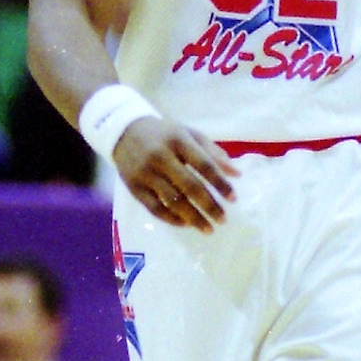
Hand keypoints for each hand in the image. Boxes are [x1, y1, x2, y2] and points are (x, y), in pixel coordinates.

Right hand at [114, 116, 239, 232]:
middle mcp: (160, 156)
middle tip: (223, 219)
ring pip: (172, 201)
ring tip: (208, 228)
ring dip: (193, 218)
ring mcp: (145, 173)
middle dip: (209, 205)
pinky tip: (186, 224)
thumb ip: (213, 152)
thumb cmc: (164, 134)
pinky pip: (155, 208)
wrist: (124, 132)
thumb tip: (237, 174)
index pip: (204, 164)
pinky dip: (172, 219)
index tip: (234, 198)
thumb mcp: (189, 134)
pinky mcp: (134, 188)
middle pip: (189, 186)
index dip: (220, 183)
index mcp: (178, 140)